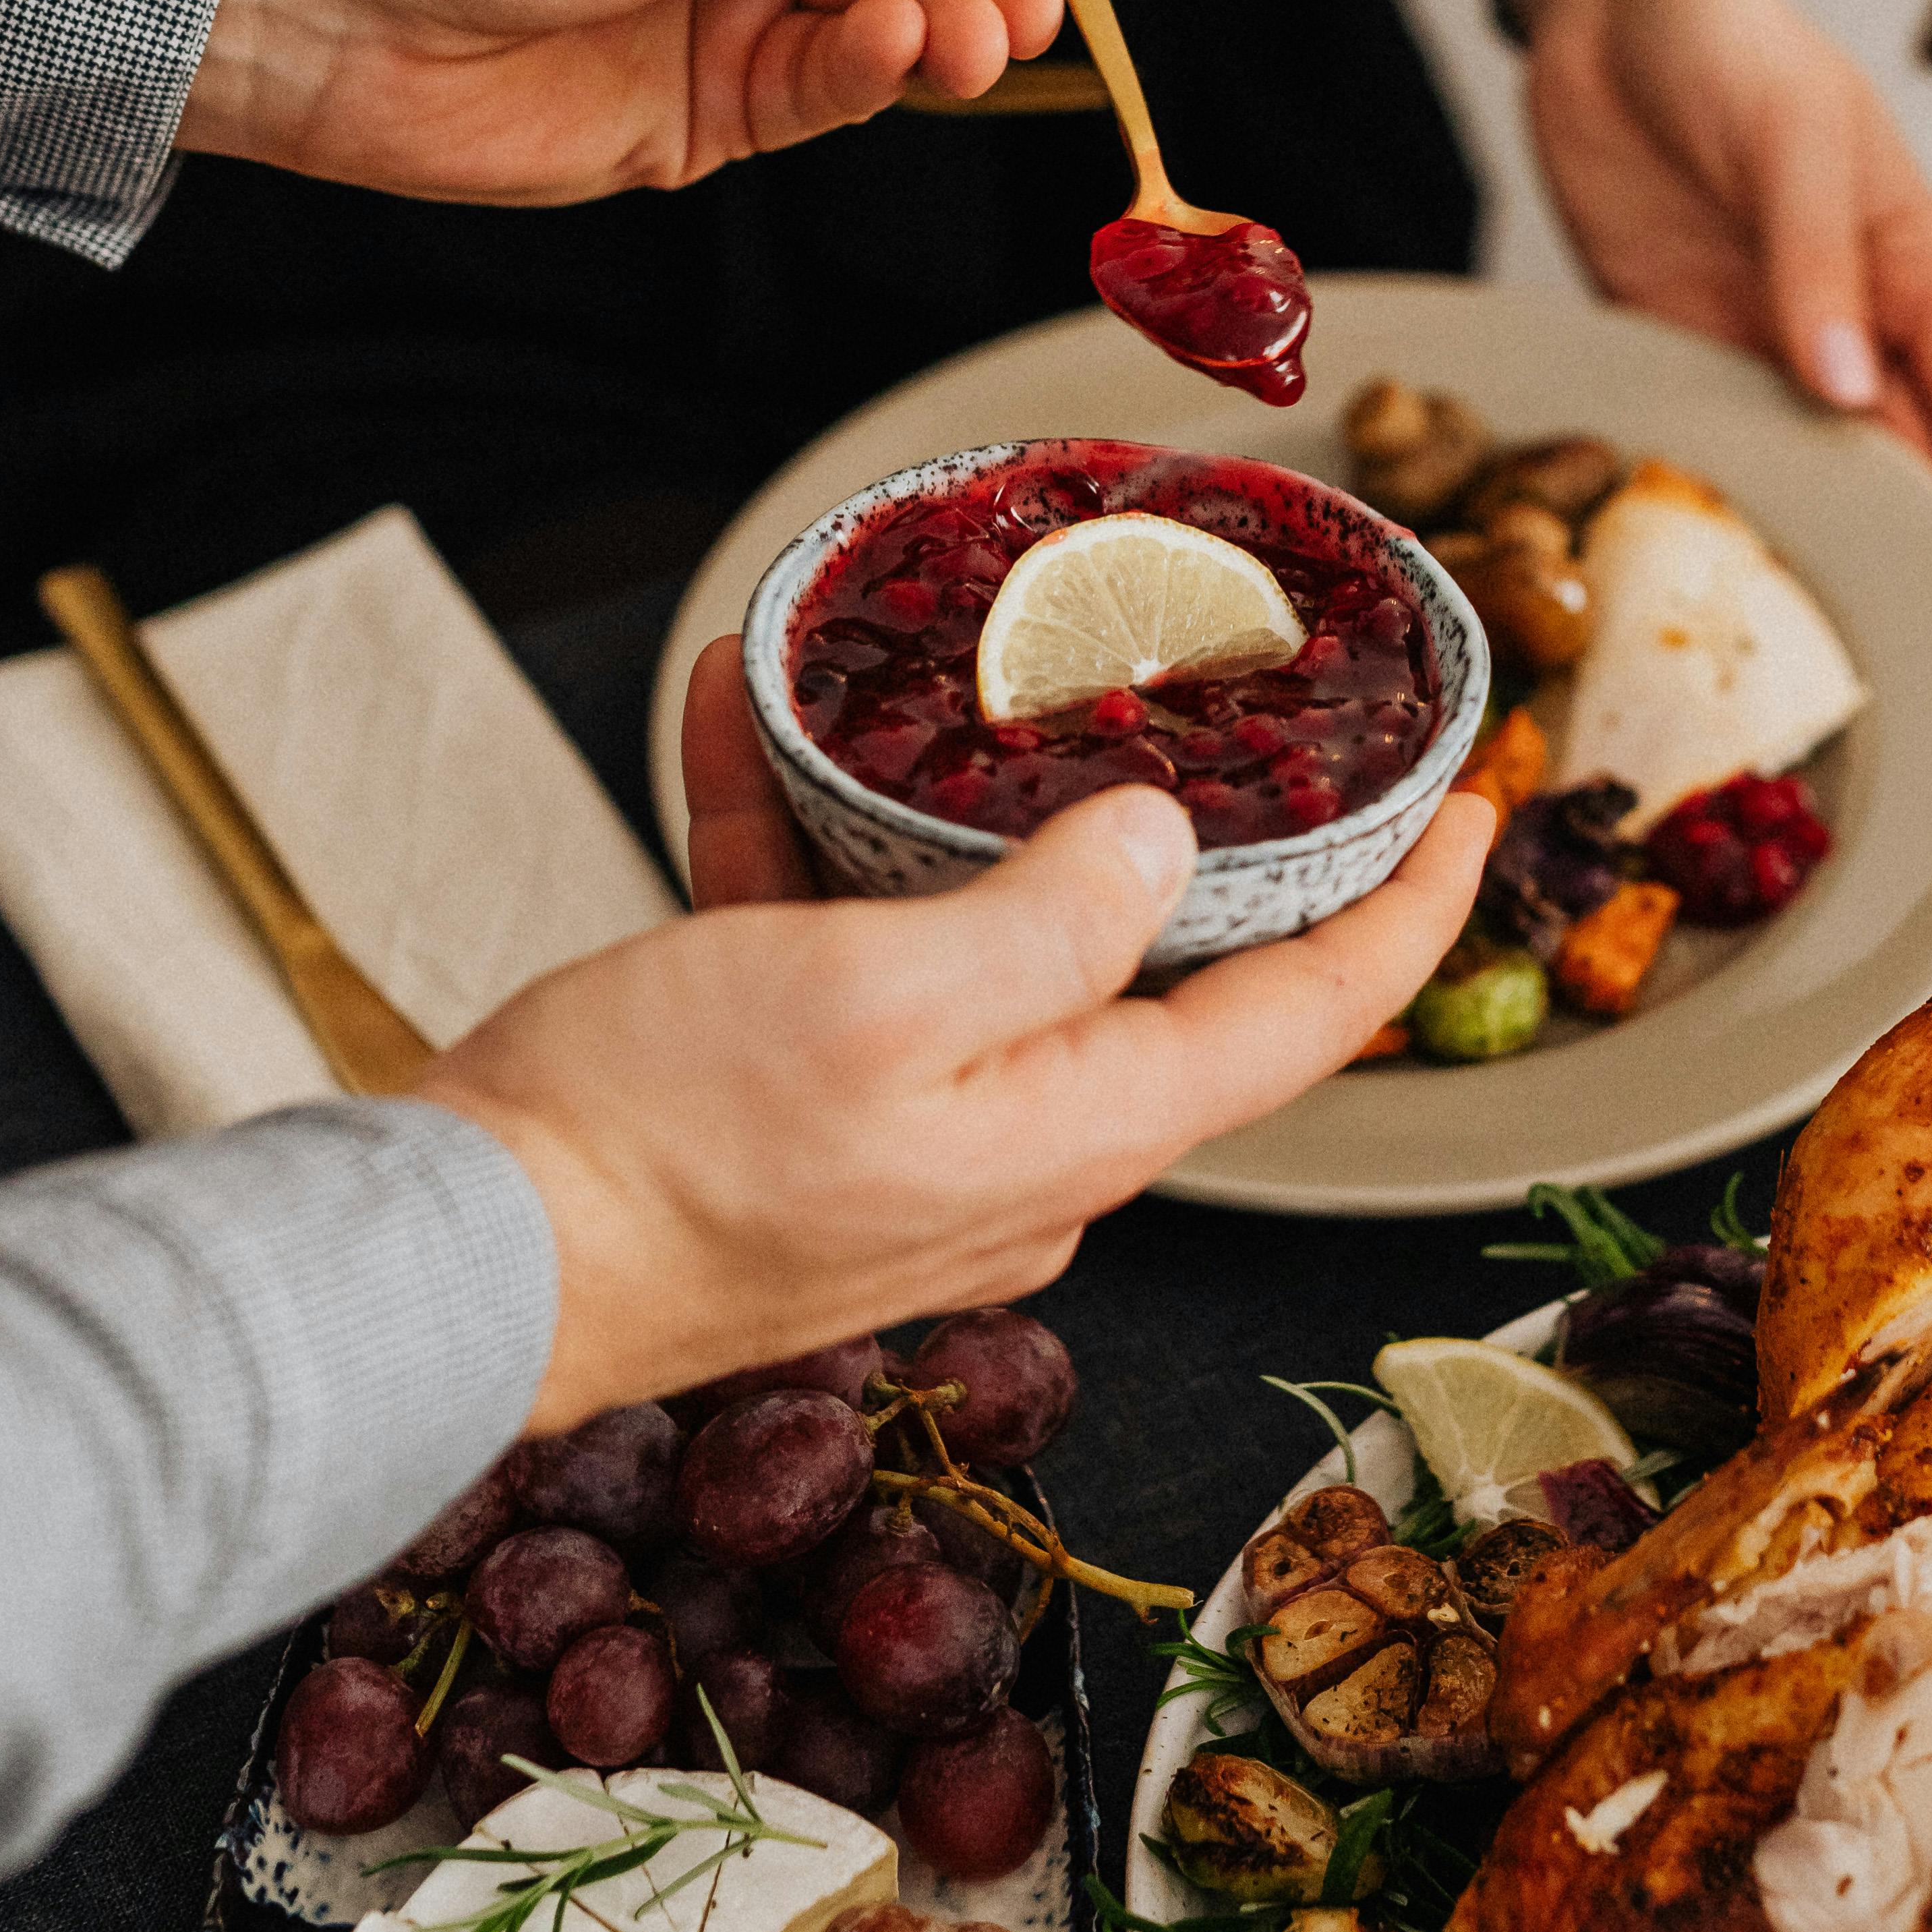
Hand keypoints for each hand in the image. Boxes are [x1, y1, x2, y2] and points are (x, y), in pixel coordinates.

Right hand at [415, 647, 1496, 1423]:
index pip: (1311, 1020)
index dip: (1413, 911)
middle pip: (1161, 975)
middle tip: (1213, 697)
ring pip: (979, 933)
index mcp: (1077, 1131)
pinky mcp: (795, 1109)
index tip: (1477, 805)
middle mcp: (1021, 1151)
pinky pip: (837, 945)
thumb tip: (1161, 848)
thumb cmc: (657, 1149)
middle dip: (1180, 828)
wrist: (454, 1265)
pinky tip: (745, 719)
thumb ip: (1043, 927)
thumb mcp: (874, 999)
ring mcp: (909, 1135)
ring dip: (939, 801)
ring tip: (902, 666)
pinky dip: (804, 835)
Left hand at [1526, 0, 1931, 582]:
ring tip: (1818, 631)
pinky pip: (1708, 430)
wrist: (1607, 0)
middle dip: (1921, 547)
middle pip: (1903, 455)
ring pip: (1808, 459)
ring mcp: (1760, 333)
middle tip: (1921, 646)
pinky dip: (1717, 488)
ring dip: (1819, 533)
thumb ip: (1818, 261)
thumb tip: (1847, 387)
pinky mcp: (1671, 334)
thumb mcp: (1797, 134)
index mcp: (1912, 265)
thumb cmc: (1733, 39)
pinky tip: (1712, 551)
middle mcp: (1845, 317)